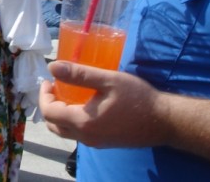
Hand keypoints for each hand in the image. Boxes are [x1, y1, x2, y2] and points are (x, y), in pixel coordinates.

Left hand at [39, 61, 164, 148]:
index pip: (49, 112)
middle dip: (49, 105)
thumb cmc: (137, 97)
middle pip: (53, 125)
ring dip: (59, 114)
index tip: (49, 80)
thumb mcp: (107, 79)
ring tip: (67, 94)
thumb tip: (52, 67)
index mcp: (83, 122)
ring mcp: (95, 142)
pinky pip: (78, 134)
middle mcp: (86, 137)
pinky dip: (71, 120)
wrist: (165, 121)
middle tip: (55, 87)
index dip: (43, 95)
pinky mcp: (104, 143)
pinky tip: (82, 104)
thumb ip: (78, 74)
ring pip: (65, 132)